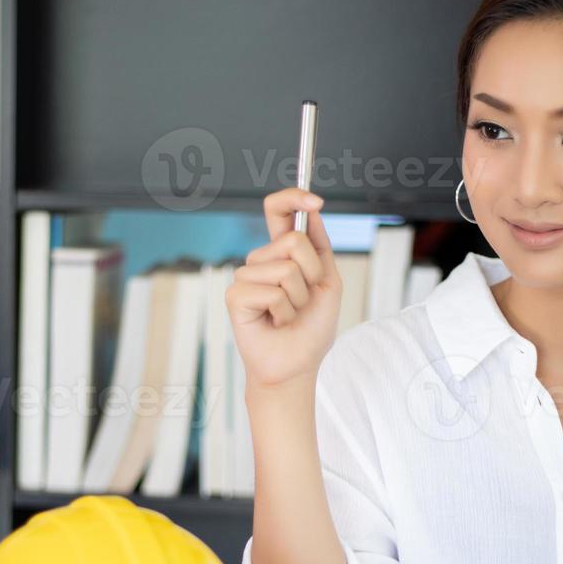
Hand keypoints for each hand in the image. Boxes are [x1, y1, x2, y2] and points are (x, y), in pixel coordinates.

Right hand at [226, 188, 343, 390]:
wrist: (297, 366)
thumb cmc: (311, 328)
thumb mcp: (327, 282)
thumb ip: (319, 246)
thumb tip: (311, 209)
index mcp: (283, 252)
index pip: (278, 211)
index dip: (292, 197)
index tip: (314, 200)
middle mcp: (261, 260)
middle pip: (293, 241)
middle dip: (311, 274)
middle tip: (304, 300)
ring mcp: (246, 277)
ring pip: (285, 269)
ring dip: (298, 298)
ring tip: (289, 315)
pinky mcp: (235, 296)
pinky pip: (271, 292)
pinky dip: (284, 312)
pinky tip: (275, 322)